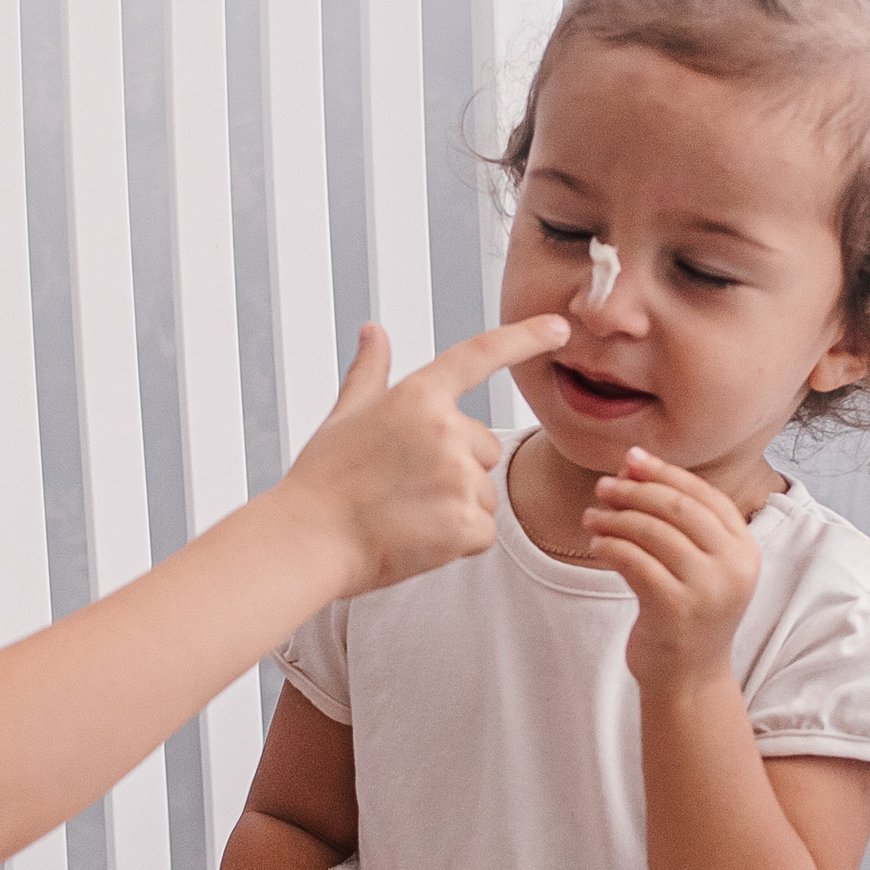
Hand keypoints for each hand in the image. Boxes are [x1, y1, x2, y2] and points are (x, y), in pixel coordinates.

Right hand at [272, 316, 569, 597]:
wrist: (308, 542)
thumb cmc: (321, 481)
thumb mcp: (344, 416)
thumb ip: (370, 372)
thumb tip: (375, 331)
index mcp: (418, 396)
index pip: (480, 356)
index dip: (525, 337)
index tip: (561, 327)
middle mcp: (446, 429)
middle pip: (485, 447)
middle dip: (458, 468)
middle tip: (404, 488)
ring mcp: (460, 478)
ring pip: (484, 494)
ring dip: (456, 508)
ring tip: (405, 515)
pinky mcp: (467, 525)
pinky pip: (483, 532)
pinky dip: (458, 541)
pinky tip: (417, 539)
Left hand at [582, 448, 762, 690]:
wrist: (689, 678)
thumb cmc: (689, 613)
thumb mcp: (701, 565)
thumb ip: (681, 522)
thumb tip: (633, 465)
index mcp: (746, 549)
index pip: (705, 495)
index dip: (665, 472)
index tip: (630, 459)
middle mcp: (733, 566)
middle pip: (678, 508)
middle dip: (636, 490)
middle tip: (603, 486)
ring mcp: (707, 589)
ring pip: (652, 531)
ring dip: (615, 517)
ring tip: (591, 516)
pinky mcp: (675, 609)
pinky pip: (634, 561)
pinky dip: (609, 546)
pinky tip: (596, 545)